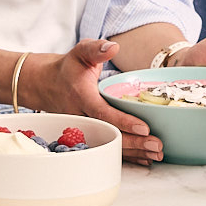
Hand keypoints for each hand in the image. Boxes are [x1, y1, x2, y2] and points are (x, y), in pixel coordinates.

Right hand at [28, 40, 162, 165]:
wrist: (48, 85)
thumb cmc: (69, 68)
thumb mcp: (81, 52)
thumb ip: (97, 48)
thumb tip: (113, 47)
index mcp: (81, 96)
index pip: (102, 112)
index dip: (123, 121)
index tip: (144, 127)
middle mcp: (82, 116)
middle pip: (109, 134)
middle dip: (133, 142)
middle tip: (157, 145)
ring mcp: (85, 128)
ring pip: (109, 144)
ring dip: (133, 152)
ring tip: (156, 153)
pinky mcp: (89, 134)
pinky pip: (108, 147)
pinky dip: (126, 155)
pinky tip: (143, 158)